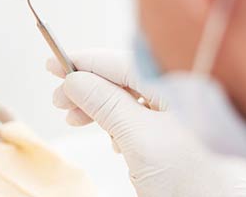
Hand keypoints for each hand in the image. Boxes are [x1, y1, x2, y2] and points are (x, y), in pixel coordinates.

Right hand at [46, 49, 245, 196]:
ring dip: (97, 106)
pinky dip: (116, 122)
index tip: (53, 63)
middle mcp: (182, 95)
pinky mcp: (177, 137)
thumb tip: (74, 80)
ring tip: (74, 119)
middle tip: (58, 100)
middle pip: (124, 79)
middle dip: (87, 88)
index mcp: (181, 86)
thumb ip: (106, 104)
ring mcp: (181, 116)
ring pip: (128, 99)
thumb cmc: (192, 182)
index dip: (84, 62)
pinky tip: (108, 136)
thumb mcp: (140, 140)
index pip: (123, 62)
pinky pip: (139, 117)